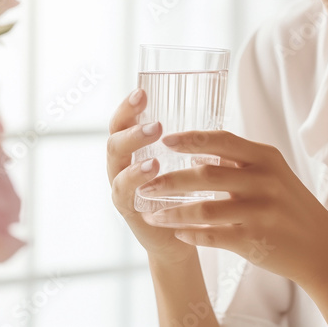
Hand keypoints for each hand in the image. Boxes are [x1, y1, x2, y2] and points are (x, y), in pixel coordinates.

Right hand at [106, 88, 196, 264]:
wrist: (180, 235)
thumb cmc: (182, 192)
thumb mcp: (181, 161)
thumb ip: (185, 141)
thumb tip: (212, 105)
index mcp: (132, 148)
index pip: (122, 121)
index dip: (128, 107)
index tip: (142, 92)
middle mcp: (120, 163)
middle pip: (114, 139)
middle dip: (132, 129)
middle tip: (156, 125)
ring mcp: (120, 185)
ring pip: (117, 164)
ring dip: (135, 153)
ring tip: (154, 147)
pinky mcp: (127, 207)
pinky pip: (124, 191)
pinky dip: (136, 180)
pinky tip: (153, 171)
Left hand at [136, 130, 327, 286]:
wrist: (321, 246)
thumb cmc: (288, 205)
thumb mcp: (271, 174)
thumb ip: (236, 162)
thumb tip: (193, 152)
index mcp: (265, 158)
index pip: (222, 140)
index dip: (191, 139)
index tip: (164, 140)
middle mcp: (265, 180)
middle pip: (205, 175)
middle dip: (169, 180)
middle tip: (145, 184)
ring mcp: (262, 211)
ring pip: (205, 209)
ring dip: (173, 212)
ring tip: (151, 215)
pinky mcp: (257, 240)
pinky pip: (215, 236)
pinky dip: (192, 234)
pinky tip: (178, 234)